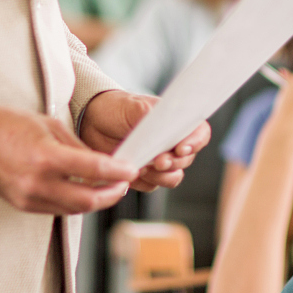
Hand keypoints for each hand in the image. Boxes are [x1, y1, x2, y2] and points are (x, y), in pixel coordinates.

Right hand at [0, 104, 134, 214]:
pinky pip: (57, 209)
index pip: (93, 169)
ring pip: (74, 209)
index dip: (118, 172)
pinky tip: (86, 192)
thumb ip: (79, 148)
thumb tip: (106, 163)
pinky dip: (75, 202)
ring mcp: (28, 197)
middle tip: (125, 183)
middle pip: (87, 199)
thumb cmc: (13, 125)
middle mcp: (37, 182)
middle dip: (112, 193)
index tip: (133, 169)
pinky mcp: (22, 205)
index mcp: (46, 157)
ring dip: (96, 201)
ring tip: (111, 188)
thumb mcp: (51, 126)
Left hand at [79, 90, 206, 191]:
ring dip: (160, 176)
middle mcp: (173, 143)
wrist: (92, 123)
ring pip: (173, 177)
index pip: (200, 133)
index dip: (195, 143)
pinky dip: (143, 182)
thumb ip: (151, 115)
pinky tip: (132, 171)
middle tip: (157, 161)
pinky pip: (152, 186)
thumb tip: (164, 126)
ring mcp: (160, 160)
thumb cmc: (117, 108)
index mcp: (178, 122)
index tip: (180, 148)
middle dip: (173, 163)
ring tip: (142, 167)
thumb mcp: (134, 106)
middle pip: (187, 159)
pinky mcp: (146, 175)